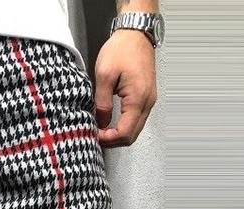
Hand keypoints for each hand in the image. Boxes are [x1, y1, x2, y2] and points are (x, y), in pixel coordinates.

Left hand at [94, 30, 156, 146]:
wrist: (135, 33)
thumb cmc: (121, 49)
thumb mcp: (104, 76)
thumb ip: (102, 104)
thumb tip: (101, 123)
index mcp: (138, 99)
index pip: (124, 133)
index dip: (108, 139)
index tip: (94, 135)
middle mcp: (147, 102)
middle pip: (132, 136)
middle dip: (113, 140)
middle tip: (96, 135)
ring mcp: (149, 100)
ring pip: (135, 129)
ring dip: (118, 134)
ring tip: (101, 130)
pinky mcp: (146, 96)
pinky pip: (136, 119)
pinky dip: (124, 125)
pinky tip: (111, 123)